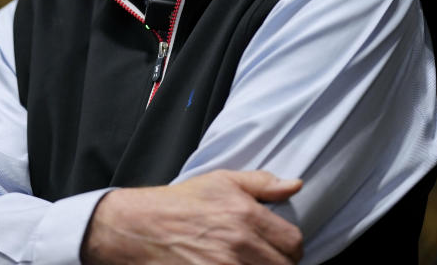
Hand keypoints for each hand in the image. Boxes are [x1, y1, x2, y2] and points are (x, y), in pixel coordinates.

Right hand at [80, 170, 303, 264]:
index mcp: (246, 215)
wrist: (141, 227)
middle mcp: (240, 244)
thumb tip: (295, 185)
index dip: (290, 247)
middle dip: (279, 263)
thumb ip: (261, 183)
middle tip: (263, 259)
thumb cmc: (181, 203)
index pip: (293, 242)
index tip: (280, 248)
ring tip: (249, 263)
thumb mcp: (221, 181)